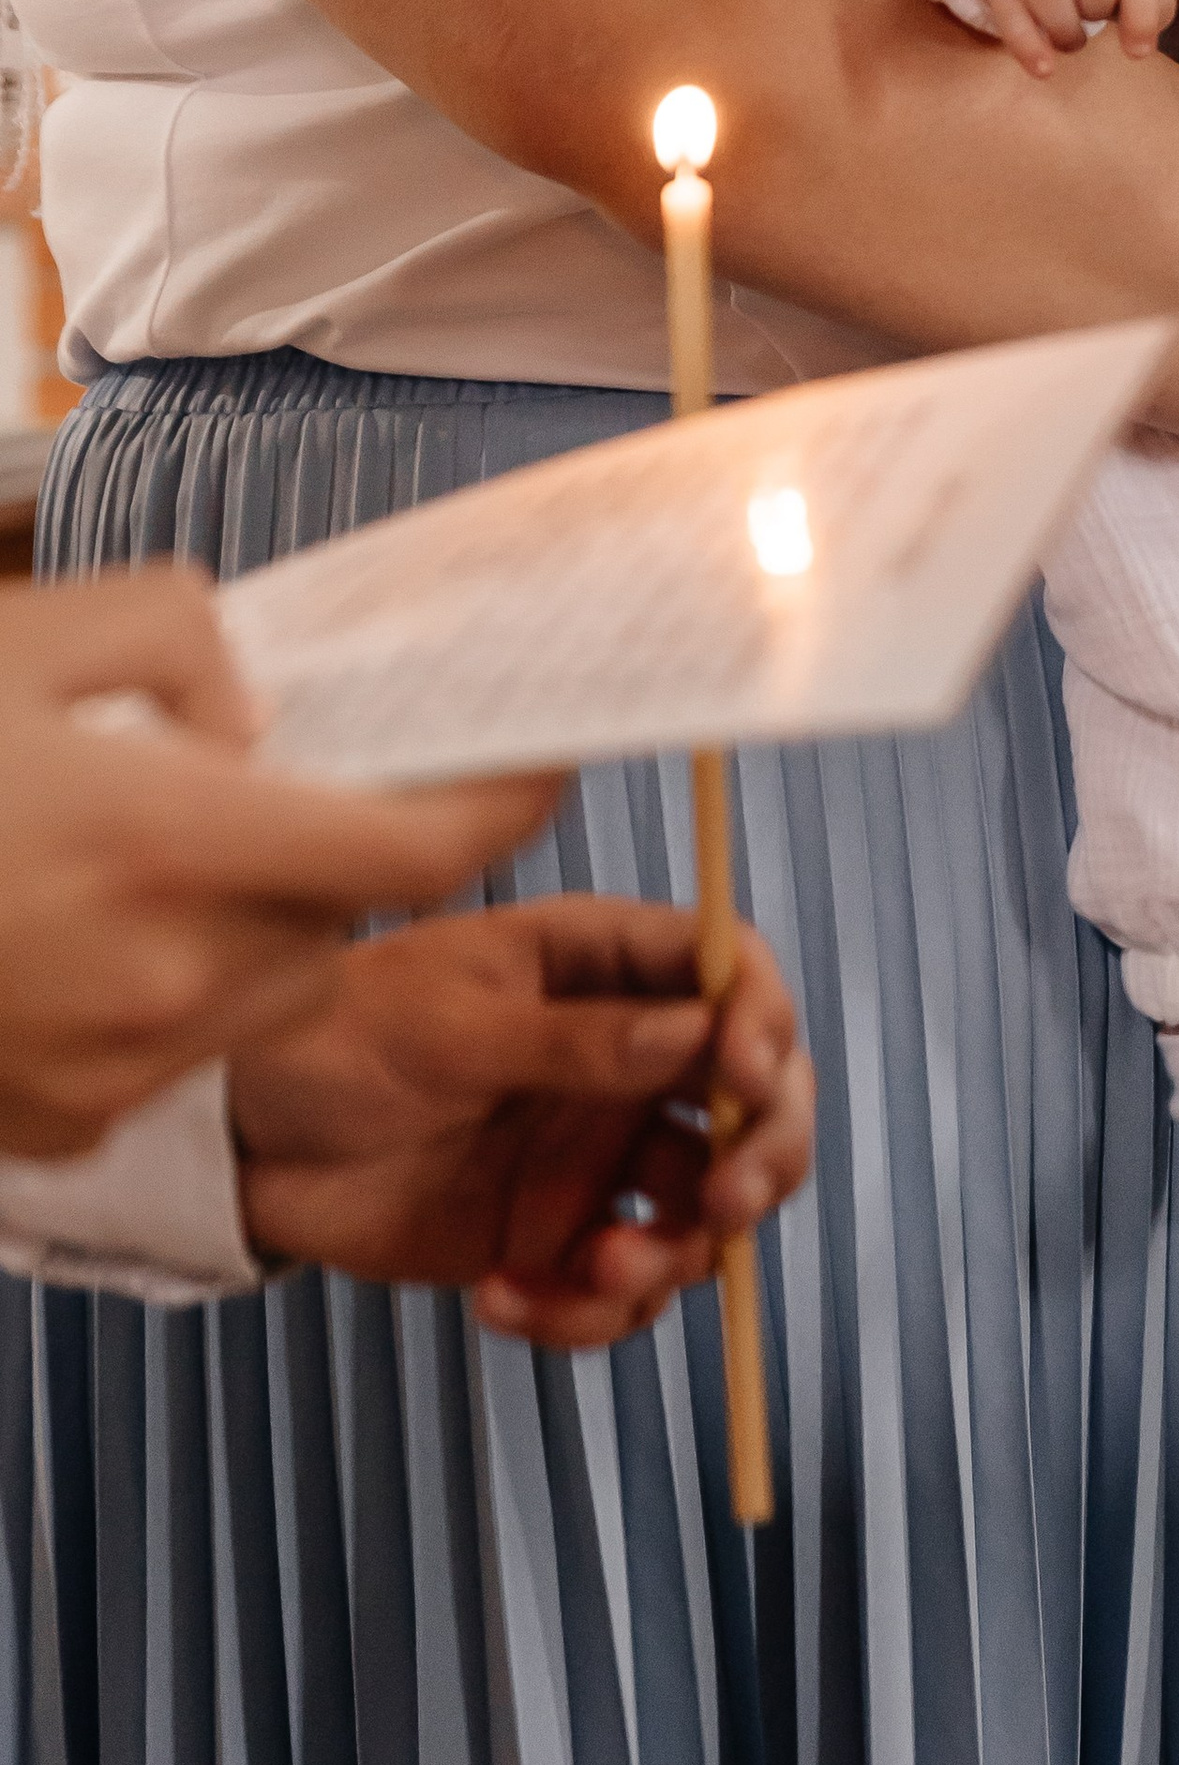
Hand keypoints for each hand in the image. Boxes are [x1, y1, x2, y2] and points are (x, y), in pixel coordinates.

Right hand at [0, 567, 559, 1157]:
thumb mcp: (21, 633)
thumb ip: (175, 641)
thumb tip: (256, 717)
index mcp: (167, 841)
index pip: (414, 848)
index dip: (501, 805)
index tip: (539, 763)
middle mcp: (159, 975)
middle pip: (345, 925)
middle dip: (337, 857)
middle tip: (265, 794)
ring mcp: (108, 1069)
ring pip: (269, 996)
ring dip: (255, 931)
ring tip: (141, 866)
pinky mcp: (59, 1131)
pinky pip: (173, 1060)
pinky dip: (163, 999)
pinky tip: (71, 941)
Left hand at [230, 896, 815, 1348]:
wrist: (240, 1150)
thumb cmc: (332, 1041)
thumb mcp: (446, 1026)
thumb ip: (571, 1039)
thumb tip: (692, 1036)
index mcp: (604, 968)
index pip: (730, 975)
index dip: (763, 1021)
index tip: (747, 1078)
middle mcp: (625, 1060)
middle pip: (758, 1102)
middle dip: (763, 1157)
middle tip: (723, 1204)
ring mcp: (599, 1153)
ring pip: (704, 1214)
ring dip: (674, 1255)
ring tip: (593, 1268)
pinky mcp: (560, 1236)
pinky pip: (622, 1293)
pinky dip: (585, 1314)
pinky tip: (503, 1299)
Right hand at [976, 0, 1174, 76]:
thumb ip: (1151, 8)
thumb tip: (1138, 47)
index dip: (1141, 18)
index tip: (1138, 52)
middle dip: (1097, 11)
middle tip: (1092, 18)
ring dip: (1065, 30)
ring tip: (1070, 39)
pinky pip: (1009, 8)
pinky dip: (1027, 45)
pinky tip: (1043, 69)